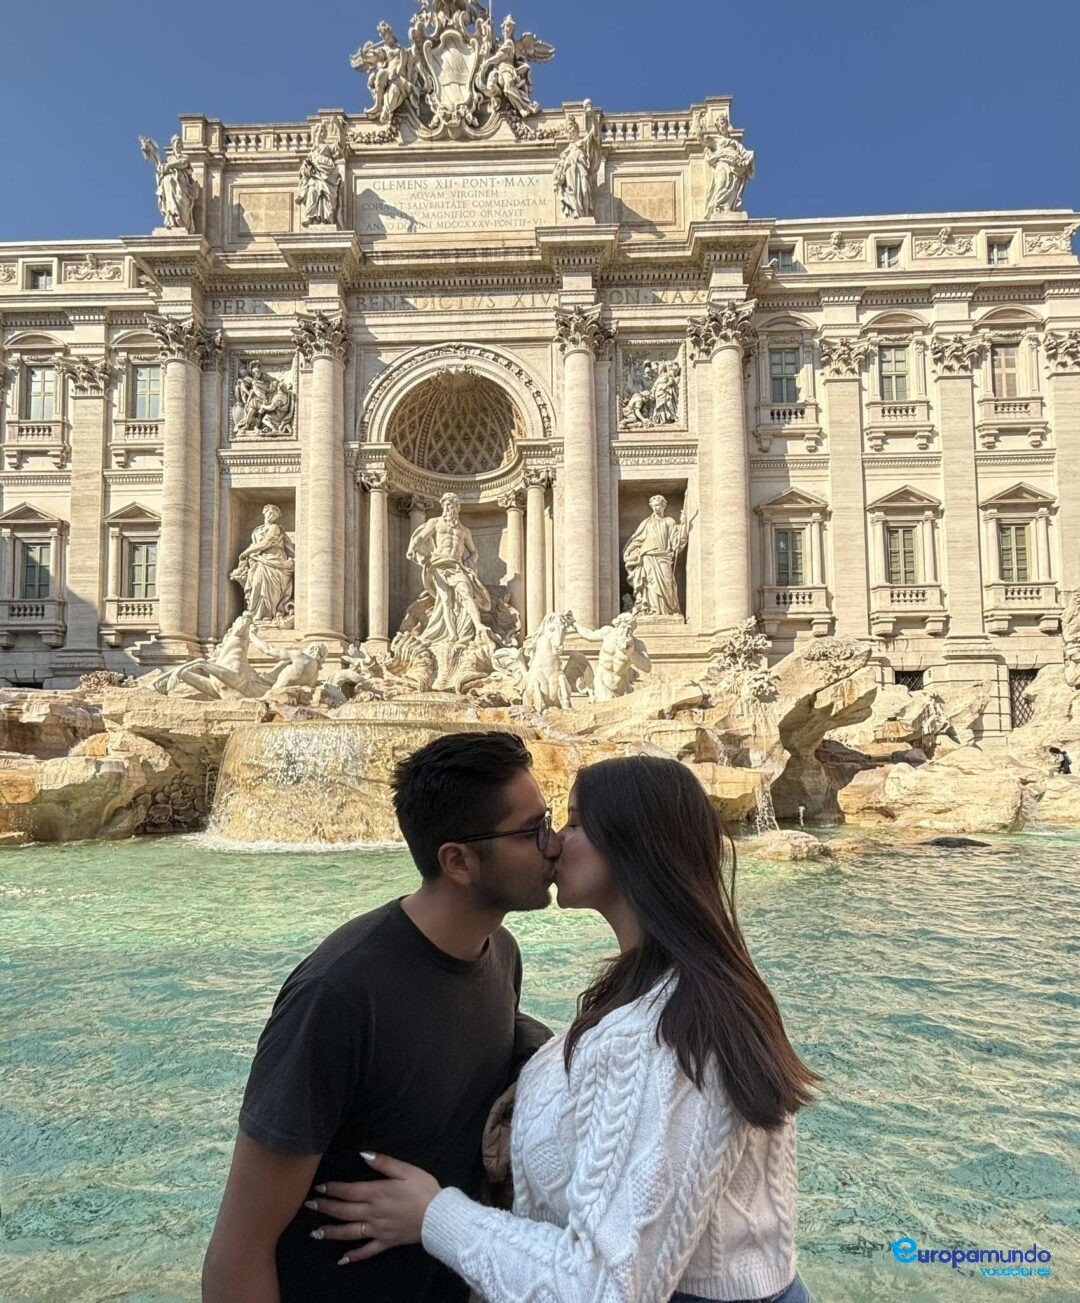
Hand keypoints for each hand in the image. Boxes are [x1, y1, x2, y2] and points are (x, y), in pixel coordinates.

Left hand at [306, 1152, 441, 1264]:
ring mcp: (378, 1230)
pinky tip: (342, 1260)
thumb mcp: (406, 1170)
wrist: (439, 1216)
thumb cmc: (424, 1189)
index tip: (318, 1187)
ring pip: (349, 1232)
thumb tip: (363, 1155)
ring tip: (314, 1232)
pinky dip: (354, 1256)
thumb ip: (384, 1163)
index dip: (332, 1188)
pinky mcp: (386, 1242)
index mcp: (377, 1193)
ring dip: (331, 1232)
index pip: (349, 1191)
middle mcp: (373, 1213)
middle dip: (325, 1208)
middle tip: (308, 1205)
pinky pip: (367, 1251)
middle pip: (344, 1211)